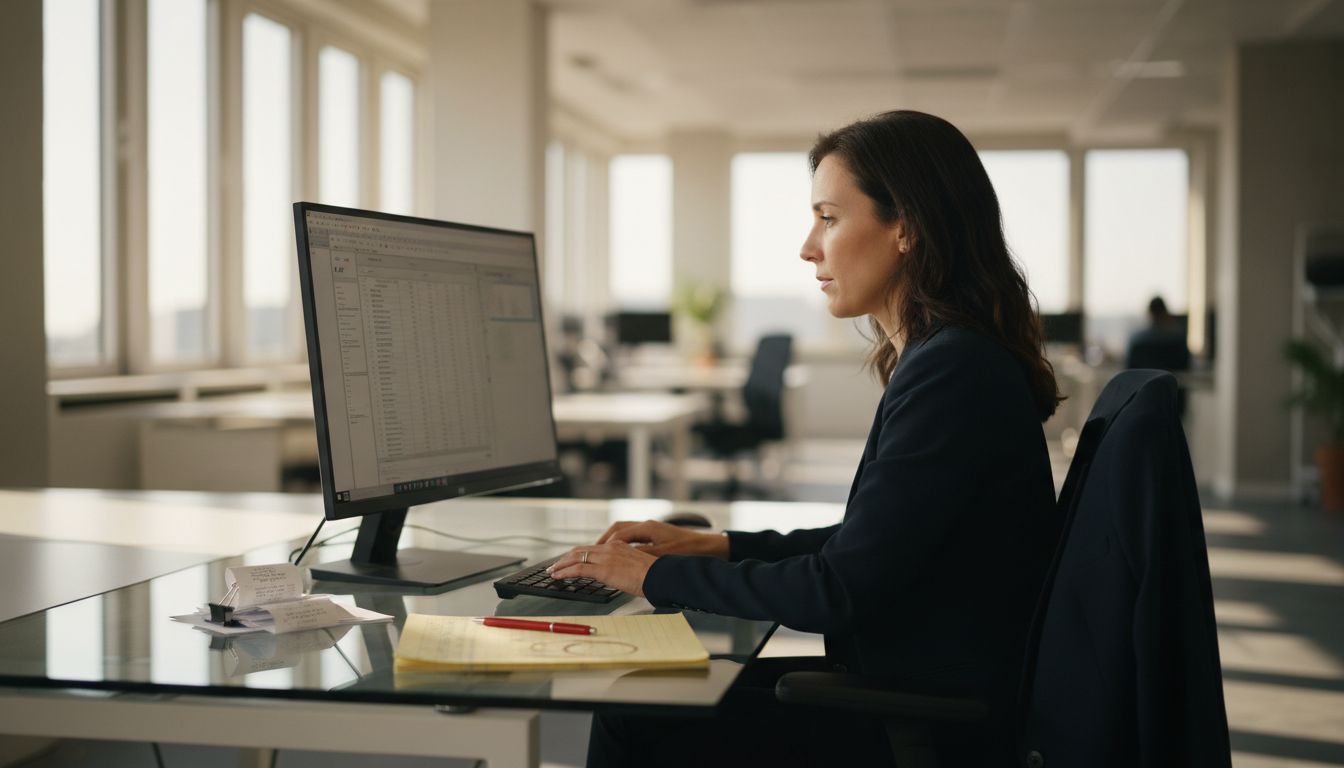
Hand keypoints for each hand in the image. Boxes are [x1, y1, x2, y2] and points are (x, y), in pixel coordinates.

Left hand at [547, 542, 657, 596]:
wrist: (660, 576)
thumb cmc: (653, 575)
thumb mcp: (636, 566)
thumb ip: (623, 566)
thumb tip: (616, 574)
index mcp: (618, 546)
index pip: (592, 548)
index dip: (578, 554)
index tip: (569, 559)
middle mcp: (610, 548)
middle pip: (581, 550)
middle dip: (566, 558)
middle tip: (556, 565)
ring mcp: (606, 557)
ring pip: (576, 557)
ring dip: (561, 565)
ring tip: (552, 571)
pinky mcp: (603, 569)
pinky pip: (578, 569)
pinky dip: (564, 572)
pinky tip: (558, 576)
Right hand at [595, 520, 729, 558]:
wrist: (710, 547)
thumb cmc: (689, 551)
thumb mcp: (663, 556)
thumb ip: (642, 556)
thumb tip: (623, 558)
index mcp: (647, 527)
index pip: (618, 534)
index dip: (604, 545)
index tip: (593, 554)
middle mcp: (647, 525)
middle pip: (617, 529)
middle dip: (602, 541)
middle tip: (589, 552)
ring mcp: (651, 530)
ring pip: (624, 532)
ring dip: (611, 542)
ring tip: (600, 554)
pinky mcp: (656, 536)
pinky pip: (632, 538)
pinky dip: (622, 545)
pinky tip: (619, 556)